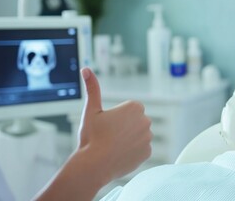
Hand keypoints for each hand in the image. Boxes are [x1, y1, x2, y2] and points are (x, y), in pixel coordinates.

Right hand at [34, 68, 151, 200]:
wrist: (94, 165)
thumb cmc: (92, 136)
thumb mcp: (91, 110)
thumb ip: (92, 88)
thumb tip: (86, 69)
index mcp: (135, 107)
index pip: (130, 110)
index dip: (117, 118)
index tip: (108, 125)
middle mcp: (146, 120)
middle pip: (135, 122)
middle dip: (124, 128)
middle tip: (109, 136)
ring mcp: (148, 137)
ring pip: (138, 136)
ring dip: (129, 139)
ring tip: (113, 146)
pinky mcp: (148, 152)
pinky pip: (140, 149)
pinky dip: (132, 152)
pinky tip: (120, 155)